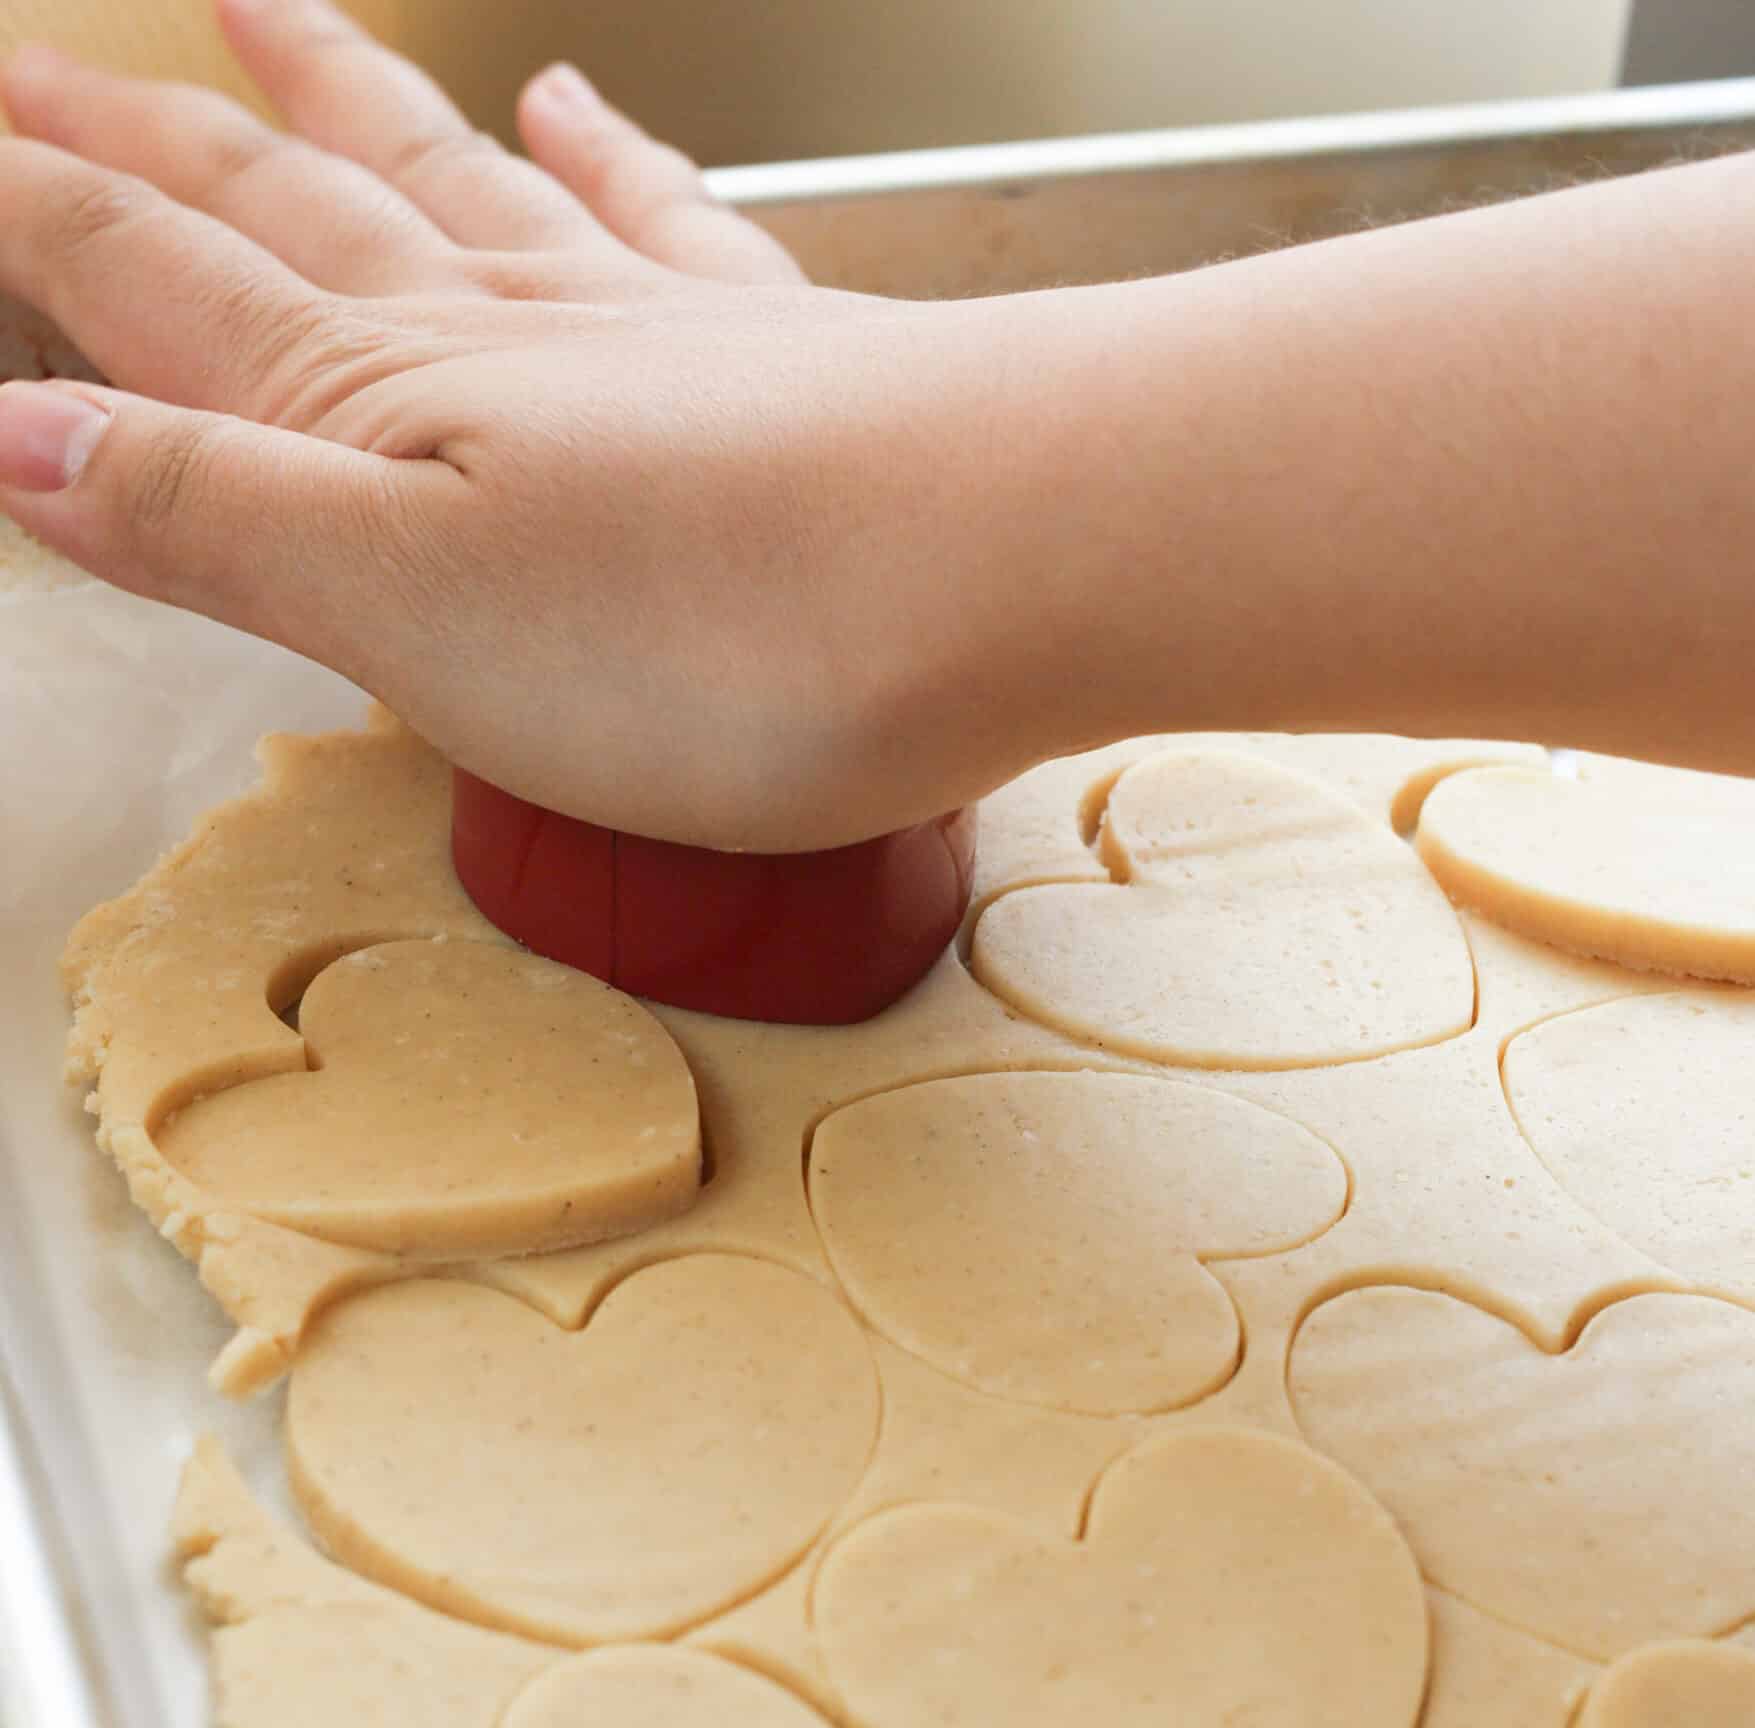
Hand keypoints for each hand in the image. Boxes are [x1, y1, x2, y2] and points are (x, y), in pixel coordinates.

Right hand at [0, 0, 1042, 849]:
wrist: (1019, 562)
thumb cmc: (734, 629)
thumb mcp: (412, 613)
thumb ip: (216, 524)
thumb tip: (18, 443)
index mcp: (386, 408)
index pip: (153, 283)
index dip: (30, 220)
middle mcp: (506, 334)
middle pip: (281, 206)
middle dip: (139, 140)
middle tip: (40, 69)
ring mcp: (647, 331)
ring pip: (455, 180)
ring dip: (341, 100)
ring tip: (260, 11)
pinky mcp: (781, 358)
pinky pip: (660, 216)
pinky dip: (603, 154)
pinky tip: (577, 107)